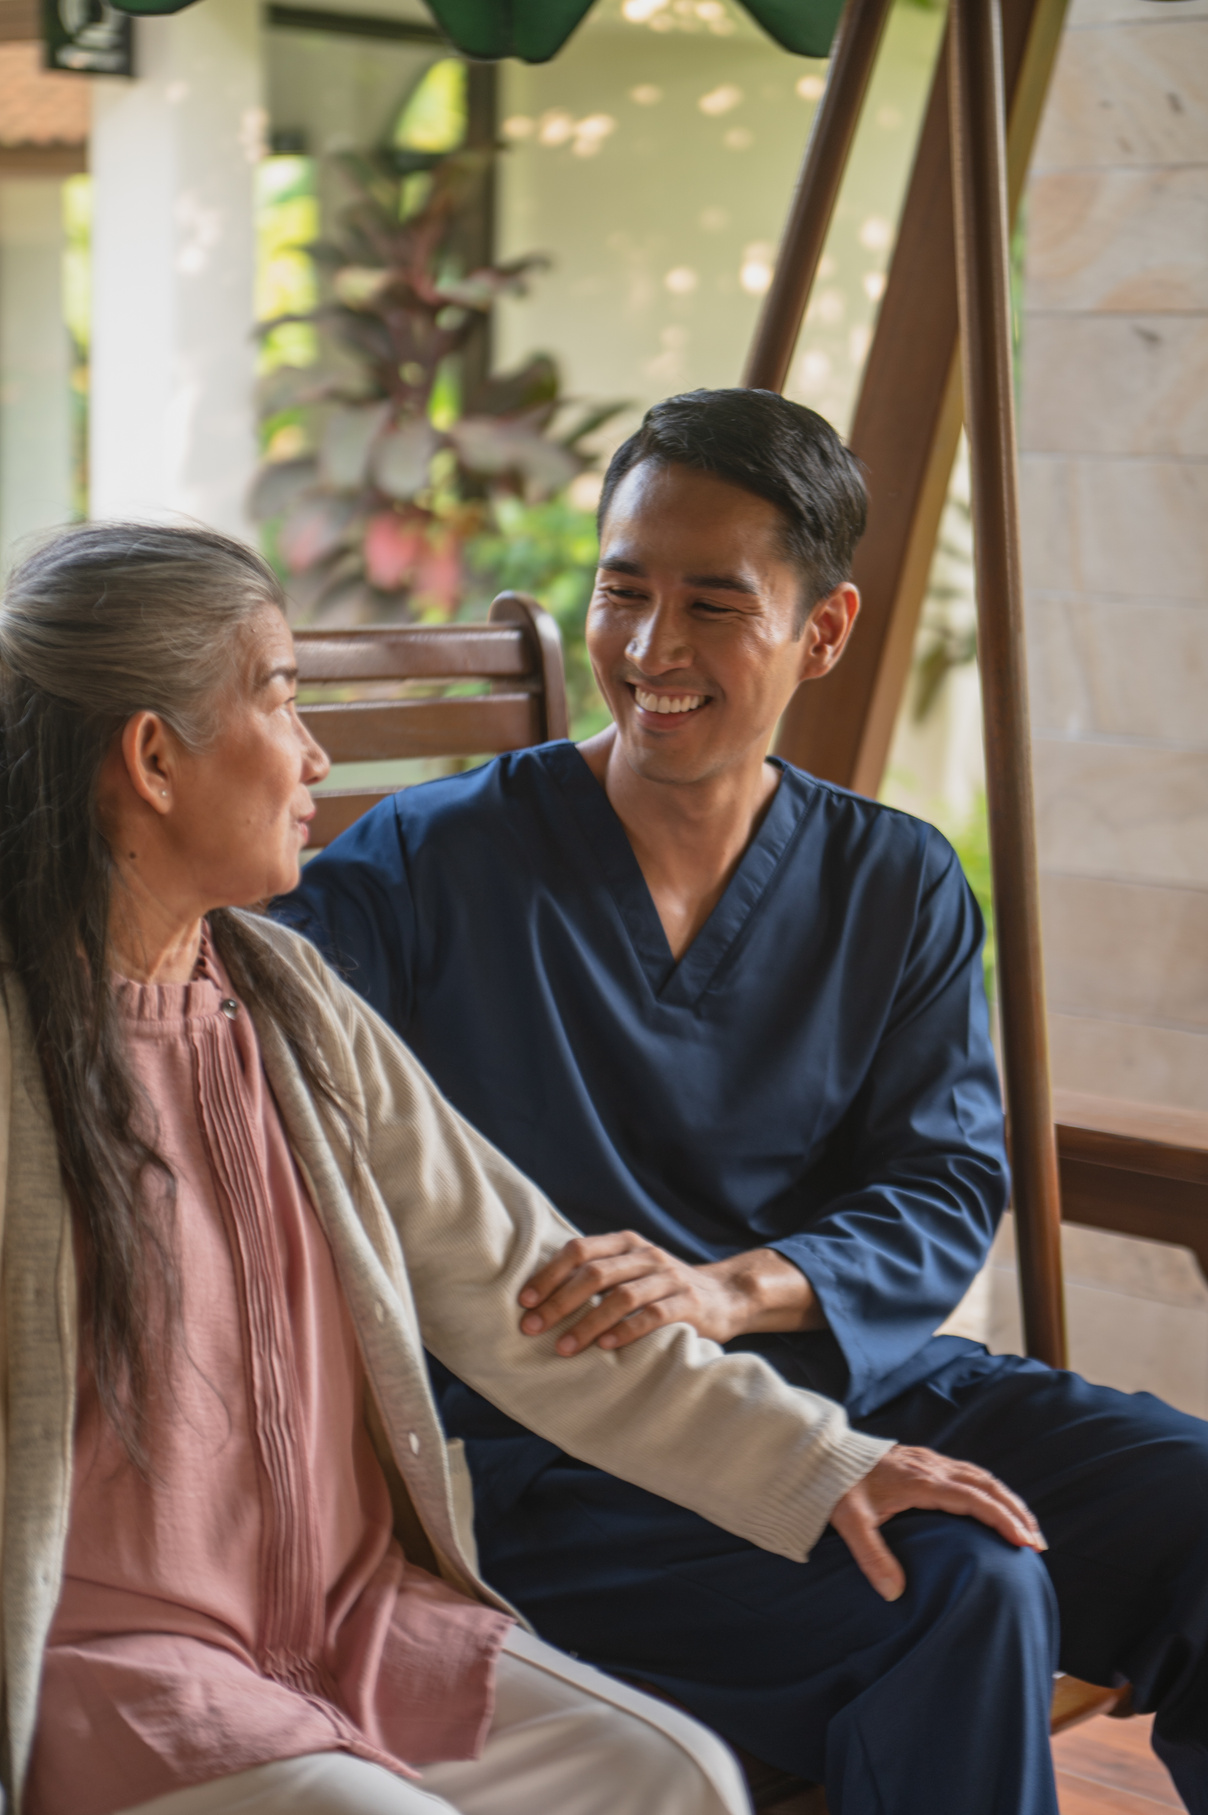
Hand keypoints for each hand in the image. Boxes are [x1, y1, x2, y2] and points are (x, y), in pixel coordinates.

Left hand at [518, 1232, 822, 1355]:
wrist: (724, 1296)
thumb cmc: (662, 1289)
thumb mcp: (631, 1271)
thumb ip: (598, 1274)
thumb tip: (539, 1295)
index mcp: (626, 1243)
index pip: (579, 1250)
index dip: (549, 1274)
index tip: (525, 1302)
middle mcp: (645, 1255)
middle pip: (594, 1273)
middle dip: (559, 1302)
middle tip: (532, 1328)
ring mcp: (669, 1277)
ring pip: (620, 1296)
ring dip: (587, 1323)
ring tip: (564, 1347)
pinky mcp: (688, 1303)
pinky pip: (652, 1315)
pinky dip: (626, 1331)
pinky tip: (606, 1347)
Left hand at [830, 1445, 1046, 1601]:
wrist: (820, 1453)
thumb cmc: (835, 1488)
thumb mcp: (850, 1523)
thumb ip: (872, 1556)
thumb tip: (895, 1594)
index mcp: (920, 1482)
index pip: (974, 1499)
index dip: (1003, 1520)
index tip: (1025, 1543)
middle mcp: (931, 1467)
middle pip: (986, 1485)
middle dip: (1016, 1512)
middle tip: (1038, 1543)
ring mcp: (928, 1460)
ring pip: (979, 1476)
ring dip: (1006, 1499)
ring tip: (1025, 1527)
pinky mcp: (922, 1460)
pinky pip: (966, 1472)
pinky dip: (989, 1490)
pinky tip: (992, 1505)